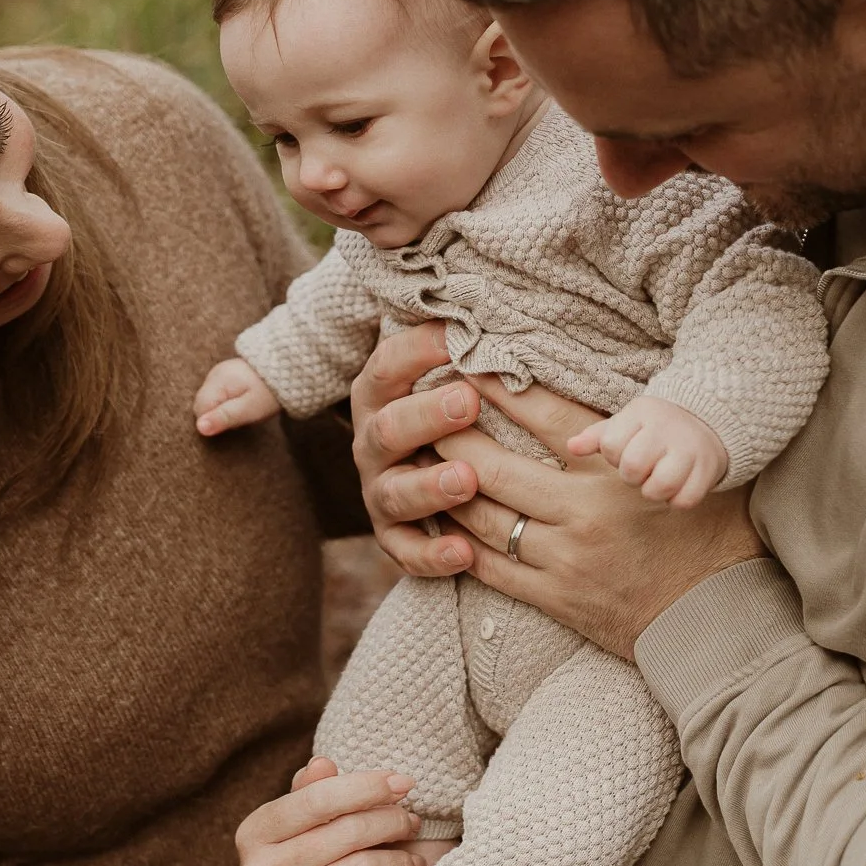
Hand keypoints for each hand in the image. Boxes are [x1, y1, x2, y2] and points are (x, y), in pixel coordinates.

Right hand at [195, 357, 279, 435]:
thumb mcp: (249, 409)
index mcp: (217, 381)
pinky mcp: (225, 375)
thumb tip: (199, 428)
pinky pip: (217, 395)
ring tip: (245, 406)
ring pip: (210, 401)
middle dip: (218, 415)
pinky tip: (243, 400)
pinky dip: (227, 402)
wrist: (288, 371)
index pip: (199, 410)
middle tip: (242, 413)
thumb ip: (224, 417)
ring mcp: (219, 373)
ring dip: (223, 409)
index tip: (235, 420)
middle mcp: (214, 374)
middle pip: (202, 405)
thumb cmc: (268, 393)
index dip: (214, 421)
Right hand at [236, 757, 425, 865]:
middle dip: (391, 822)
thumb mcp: (294, 827)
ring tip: (410, 860)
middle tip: (412, 822)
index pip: (318, 798)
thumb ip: (311, 793)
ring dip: (398, 862)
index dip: (367, 786)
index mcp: (254, 833)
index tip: (403, 783)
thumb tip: (324, 763)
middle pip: (347, 834)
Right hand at [350, 323, 483, 575]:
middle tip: (466, 403)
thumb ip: (465, 352)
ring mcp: (382, 492)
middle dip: (425, 416)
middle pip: (388, 428)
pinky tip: (464, 554)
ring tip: (467, 479)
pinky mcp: (396, 539)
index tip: (453, 337)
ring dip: (429, 487)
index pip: (385, 368)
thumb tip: (491, 310)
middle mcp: (374, 444)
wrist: (453, 479)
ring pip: (395, 493)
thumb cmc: (464, 412)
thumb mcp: (458, 375)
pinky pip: (407, 552)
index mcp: (383, 397)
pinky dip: (432, 555)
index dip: (413, 352)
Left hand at [440, 378, 764, 654]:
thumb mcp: (683, 469)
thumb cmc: (709, 532)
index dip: (503, 389)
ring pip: (484, 518)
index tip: (470, 366)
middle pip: (497, 468)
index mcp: (616, 473)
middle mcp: (585, 513)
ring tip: (423, 464)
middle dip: (453, 437)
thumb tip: (601, 395)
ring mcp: (566, 560)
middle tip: (425, 415)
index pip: (546, 417)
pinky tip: (442, 522)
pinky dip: (460, 544)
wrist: (718, 616)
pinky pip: (491, 569)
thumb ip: (642, 435)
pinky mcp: (556, 599)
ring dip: (448, 488)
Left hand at [568, 395, 728, 506]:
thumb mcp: (625, 424)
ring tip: (657, 479)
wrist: (705, 422)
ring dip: (653, 490)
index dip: (614, 456)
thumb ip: (597, 437)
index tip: (627, 450)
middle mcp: (667, 429)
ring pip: (659, 487)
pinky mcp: (708, 470)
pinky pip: (684, 500)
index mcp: (642, 413)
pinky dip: (677, 499)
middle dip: (632, 475)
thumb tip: (572, 447)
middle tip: (642, 469)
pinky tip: (677, 486)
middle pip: (633, 467)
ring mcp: (690, 450)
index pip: (611, 445)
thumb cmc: (652, 429)